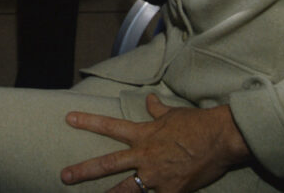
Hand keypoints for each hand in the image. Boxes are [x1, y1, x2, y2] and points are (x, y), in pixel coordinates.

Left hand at [61, 94, 248, 192]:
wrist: (219, 138)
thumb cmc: (196, 124)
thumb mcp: (172, 113)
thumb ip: (156, 110)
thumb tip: (149, 100)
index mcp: (143, 135)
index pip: (109, 126)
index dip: (88, 122)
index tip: (69, 118)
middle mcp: (144, 156)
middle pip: (108, 164)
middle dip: (84, 170)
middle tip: (64, 175)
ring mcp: (155, 177)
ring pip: (125, 190)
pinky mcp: (170, 192)